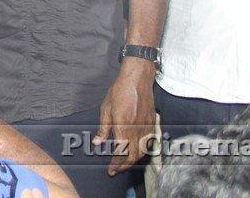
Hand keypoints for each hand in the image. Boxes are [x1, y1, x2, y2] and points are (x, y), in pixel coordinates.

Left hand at [94, 59, 157, 174]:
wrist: (137, 79)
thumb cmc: (119, 91)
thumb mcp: (105, 109)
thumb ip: (103, 128)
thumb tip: (98, 143)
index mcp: (123, 126)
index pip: (121, 152)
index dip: (115, 164)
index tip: (110, 170)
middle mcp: (137, 129)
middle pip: (133, 156)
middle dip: (124, 166)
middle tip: (115, 170)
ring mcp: (146, 127)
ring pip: (143, 152)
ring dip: (133, 160)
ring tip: (123, 163)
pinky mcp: (152, 124)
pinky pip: (149, 143)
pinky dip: (141, 151)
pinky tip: (134, 151)